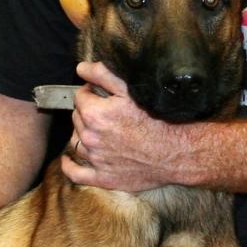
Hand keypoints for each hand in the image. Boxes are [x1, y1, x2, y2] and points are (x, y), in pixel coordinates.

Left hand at [61, 61, 180, 190]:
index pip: (79, 97)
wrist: (178, 152)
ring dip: (82, 133)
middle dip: (87, 111)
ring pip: (76, 141)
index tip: (102, 94)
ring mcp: (96, 159)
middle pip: (77, 118)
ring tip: (99, 130)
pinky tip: (68, 159)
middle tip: (106, 111)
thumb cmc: (159, 119)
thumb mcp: (131, 90)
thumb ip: (103, 75)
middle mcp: (90, 137)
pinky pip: (76, 173)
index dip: (90, 92)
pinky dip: (69, 165)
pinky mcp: (103, 178)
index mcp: (94, 114)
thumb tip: (81, 68)